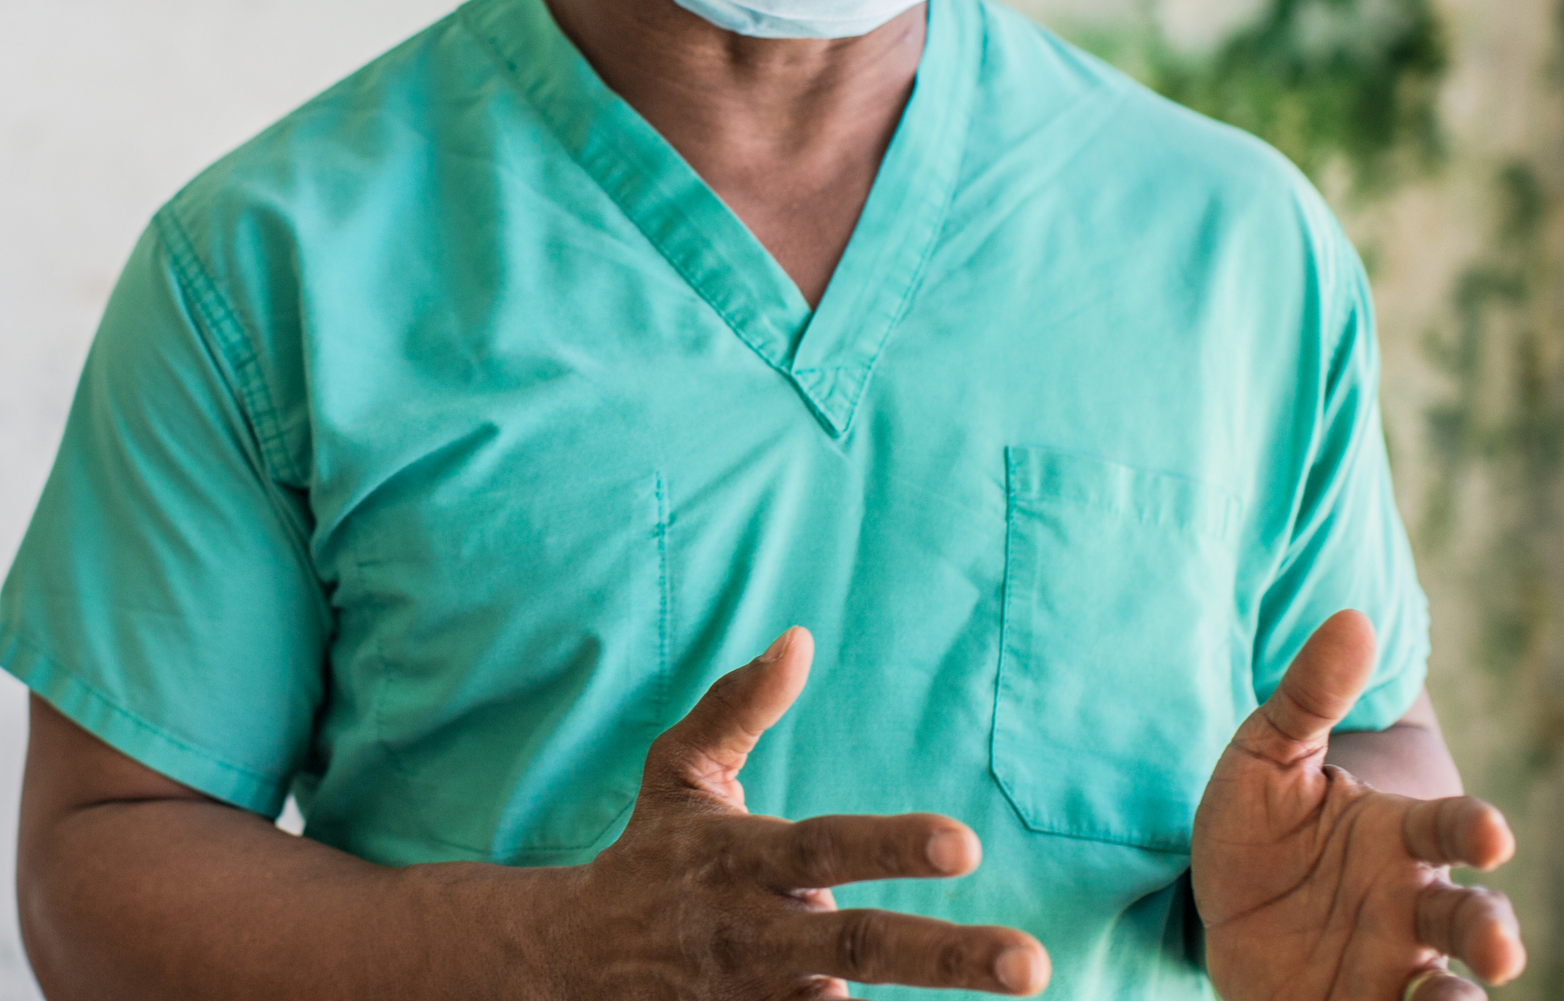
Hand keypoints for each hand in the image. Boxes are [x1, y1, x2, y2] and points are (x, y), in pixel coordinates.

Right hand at [555, 627, 1049, 997]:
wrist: (572, 961)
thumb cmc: (653, 853)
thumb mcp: (678, 771)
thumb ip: (737, 706)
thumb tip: (800, 638)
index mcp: (740, 858)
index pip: (826, 846)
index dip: (894, 846)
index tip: (967, 845)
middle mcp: (753, 934)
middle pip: (857, 947)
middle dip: (947, 958)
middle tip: (1031, 963)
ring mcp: (754, 998)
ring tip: (1011, 987)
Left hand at [1195, 611, 1524, 999]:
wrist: (1217, 906)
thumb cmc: (1256, 826)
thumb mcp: (1264, 756)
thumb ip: (1306, 695)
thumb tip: (1350, 617)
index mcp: (1396, 837)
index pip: (1452, 830)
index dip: (1475, 830)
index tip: (1490, 834)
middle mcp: (1409, 905)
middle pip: (1473, 922)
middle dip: (1493, 934)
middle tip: (1497, 946)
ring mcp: (1391, 964)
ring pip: (1451, 991)